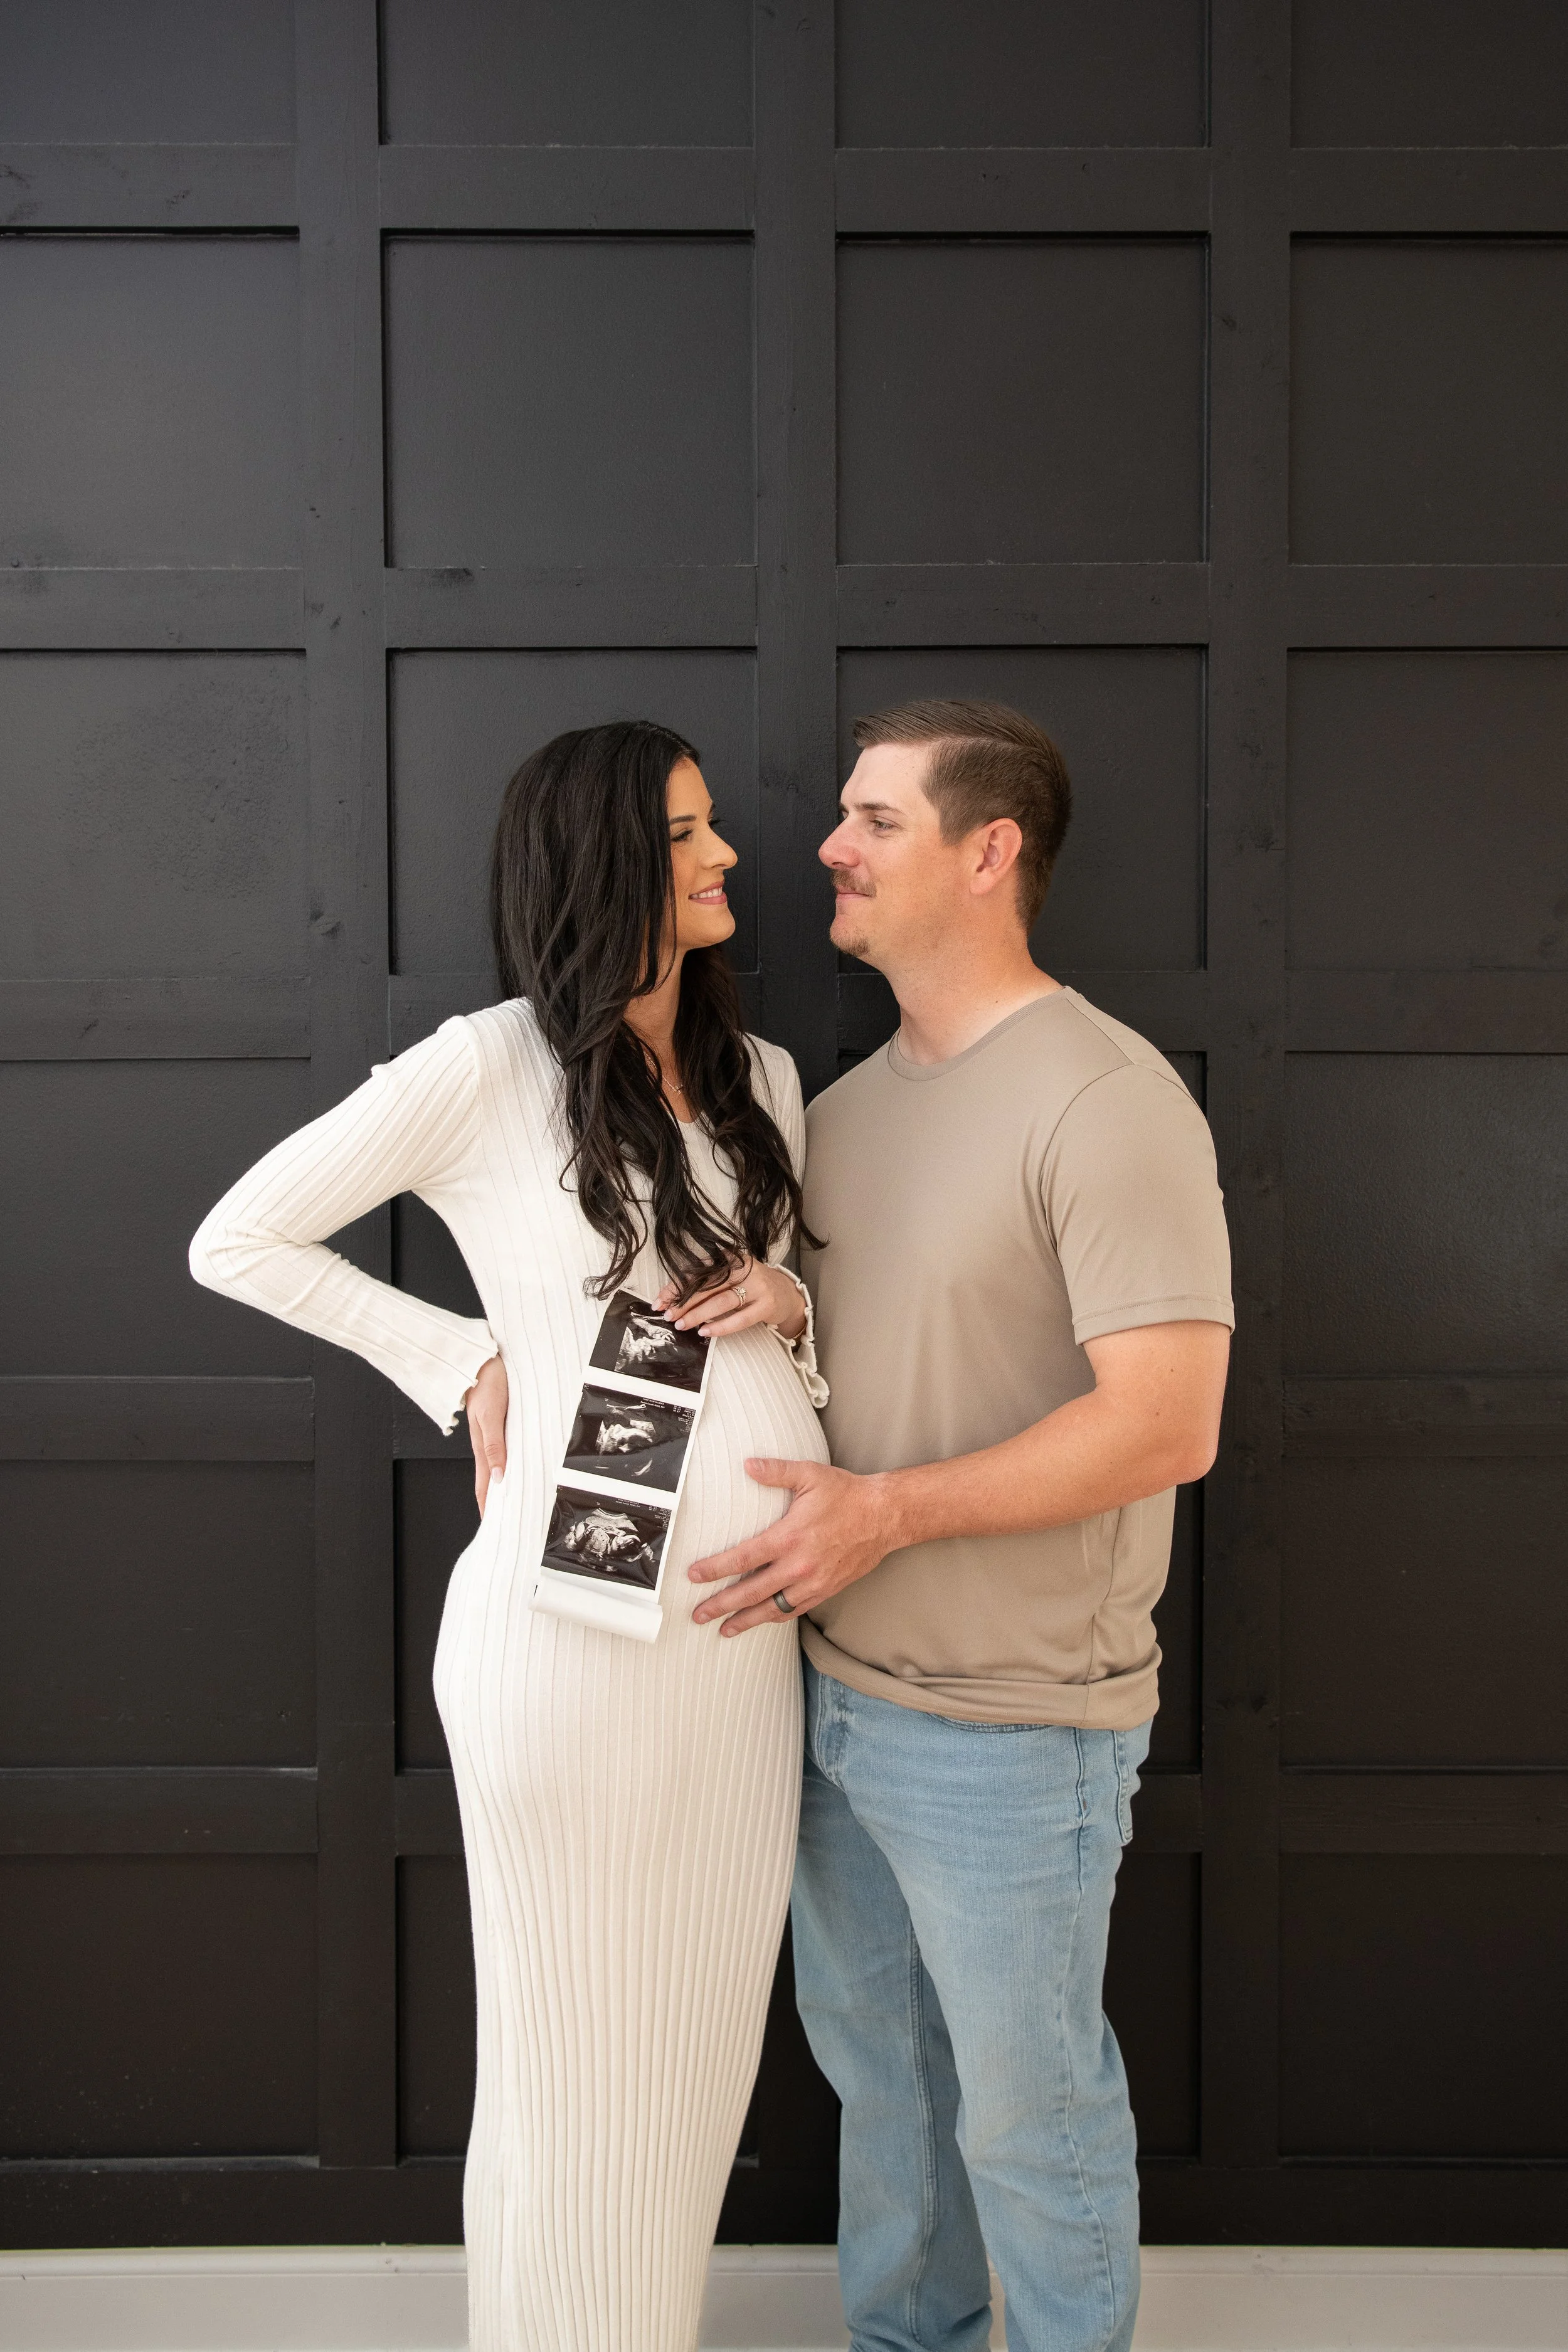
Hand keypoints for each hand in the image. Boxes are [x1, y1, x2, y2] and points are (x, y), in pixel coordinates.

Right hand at [464, 1353, 508, 1513]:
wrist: (483, 1358)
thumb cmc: (486, 1382)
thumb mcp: (490, 1415)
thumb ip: (494, 1446)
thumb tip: (499, 1477)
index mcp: (482, 1446)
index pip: (484, 1486)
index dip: (488, 1507)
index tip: (493, 1528)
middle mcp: (487, 1443)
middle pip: (491, 1480)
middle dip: (496, 1502)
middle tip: (507, 1522)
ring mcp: (493, 1433)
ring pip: (498, 1467)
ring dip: (504, 1485)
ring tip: (514, 1501)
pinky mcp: (500, 1423)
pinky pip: (504, 1451)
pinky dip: (510, 1465)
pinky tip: (518, 1468)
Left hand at [654, 1257, 806, 1342]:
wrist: (787, 1294)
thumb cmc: (751, 1285)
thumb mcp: (731, 1277)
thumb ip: (707, 1283)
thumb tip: (672, 1300)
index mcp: (732, 1258)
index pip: (698, 1272)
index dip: (676, 1287)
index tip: (660, 1301)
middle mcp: (745, 1268)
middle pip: (708, 1286)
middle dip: (684, 1302)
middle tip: (668, 1315)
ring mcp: (758, 1286)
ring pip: (721, 1301)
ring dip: (698, 1314)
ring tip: (682, 1325)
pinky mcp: (767, 1305)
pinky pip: (740, 1319)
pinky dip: (720, 1327)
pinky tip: (705, 1332)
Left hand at [688, 1458, 898, 1634]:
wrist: (885, 1516)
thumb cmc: (847, 1495)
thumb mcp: (810, 1475)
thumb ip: (776, 1472)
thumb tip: (748, 1465)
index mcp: (790, 1537)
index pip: (744, 1558)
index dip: (716, 1569)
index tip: (694, 1576)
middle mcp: (799, 1566)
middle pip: (752, 1592)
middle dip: (721, 1605)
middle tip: (698, 1614)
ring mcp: (813, 1582)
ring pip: (772, 1609)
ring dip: (746, 1620)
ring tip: (724, 1629)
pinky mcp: (826, 1590)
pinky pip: (794, 1610)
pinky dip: (775, 1618)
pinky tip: (762, 1620)